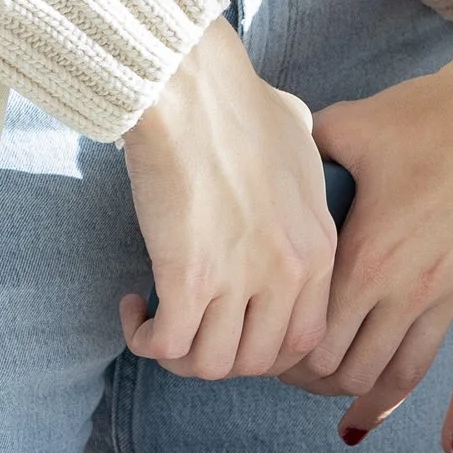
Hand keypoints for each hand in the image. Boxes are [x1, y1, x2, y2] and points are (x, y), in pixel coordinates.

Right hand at [118, 15, 336, 378]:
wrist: (194, 89)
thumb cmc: (242, 103)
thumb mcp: (304, 141)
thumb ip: (308, 171)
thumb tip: (296, 154)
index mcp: (319, 247)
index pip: (305, 339)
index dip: (264, 347)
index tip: (233, 327)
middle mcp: (287, 272)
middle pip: (258, 362)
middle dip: (221, 356)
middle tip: (192, 327)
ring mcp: (239, 279)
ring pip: (211, 364)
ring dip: (179, 354)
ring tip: (159, 321)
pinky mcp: (187, 278)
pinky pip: (167, 345)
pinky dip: (145, 339)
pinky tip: (134, 307)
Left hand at [297, 16, 452, 447]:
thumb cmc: (433, 113)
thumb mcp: (348, 126)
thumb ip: (304, 153)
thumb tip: (271, 155)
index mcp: (365, 258)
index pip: (312, 339)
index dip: (284, 357)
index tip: (271, 353)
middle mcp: (406, 290)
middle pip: (351, 369)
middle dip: (318, 383)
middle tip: (300, 380)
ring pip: (405, 375)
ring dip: (373, 404)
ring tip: (351, 423)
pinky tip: (450, 440)